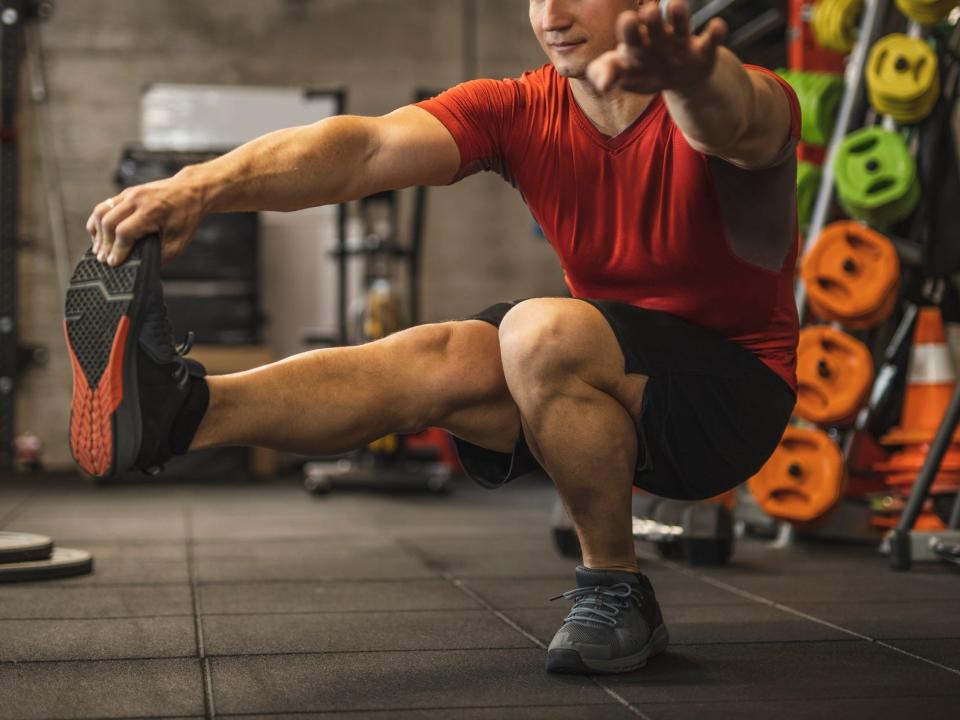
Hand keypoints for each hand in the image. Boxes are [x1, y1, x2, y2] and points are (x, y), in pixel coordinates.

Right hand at [86, 171, 205, 266]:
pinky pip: (105, 205)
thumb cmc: (187, 216)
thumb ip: (161, 256)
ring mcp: (129, 193)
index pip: (124, 232)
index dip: (117, 250)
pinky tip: (100, 234)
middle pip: (108, 222)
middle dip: (104, 244)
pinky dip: (99, 221)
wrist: (191, 190)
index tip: (113, 263)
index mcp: (151, 211)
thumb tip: (142, 268)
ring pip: (101, 211)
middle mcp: (137, 199)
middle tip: (103, 259)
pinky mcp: (126, 192)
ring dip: (97, 232)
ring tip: (99, 249)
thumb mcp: (179, 241)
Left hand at [587, 0, 726, 94]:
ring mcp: (681, 43)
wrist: (676, 78)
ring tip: (676, 5)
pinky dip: (716, 33)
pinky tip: (717, 26)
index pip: (630, 34)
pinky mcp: (703, 51)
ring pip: (681, 28)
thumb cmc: (642, 70)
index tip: (628, 19)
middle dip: (652, 21)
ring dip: (679, 18)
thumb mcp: (622, 74)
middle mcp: (658, 39)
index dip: (629, 28)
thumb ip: (603, 74)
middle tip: (649, 12)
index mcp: (636, 43)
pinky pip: (711, 41)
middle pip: (654, 27)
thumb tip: (603, 86)